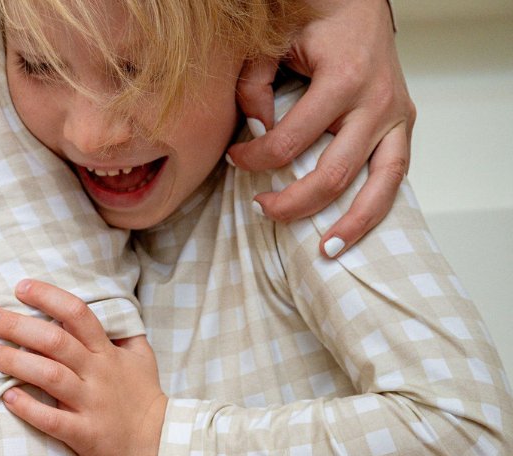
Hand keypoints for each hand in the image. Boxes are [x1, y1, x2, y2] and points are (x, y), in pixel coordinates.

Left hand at [0, 279, 166, 455]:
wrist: (161, 446)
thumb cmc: (145, 401)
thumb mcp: (141, 358)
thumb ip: (123, 333)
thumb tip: (110, 308)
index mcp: (108, 353)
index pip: (77, 314)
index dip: (48, 296)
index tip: (20, 288)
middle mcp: (98, 373)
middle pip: (55, 341)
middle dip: (18, 326)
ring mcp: (91, 403)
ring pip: (49, 376)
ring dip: (15, 362)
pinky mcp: (85, 434)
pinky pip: (52, 420)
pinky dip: (28, 408)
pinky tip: (7, 397)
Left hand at [228, 0, 413, 255]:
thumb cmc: (315, 19)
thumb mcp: (274, 43)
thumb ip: (254, 86)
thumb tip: (255, 133)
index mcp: (343, 78)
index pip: (288, 143)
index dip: (254, 160)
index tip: (233, 159)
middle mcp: (377, 101)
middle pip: (333, 175)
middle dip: (293, 203)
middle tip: (261, 210)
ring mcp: (396, 115)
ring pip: (380, 185)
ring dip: (352, 223)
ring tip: (327, 252)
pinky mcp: (403, 125)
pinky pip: (394, 176)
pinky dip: (374, 208)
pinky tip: (350, 232)